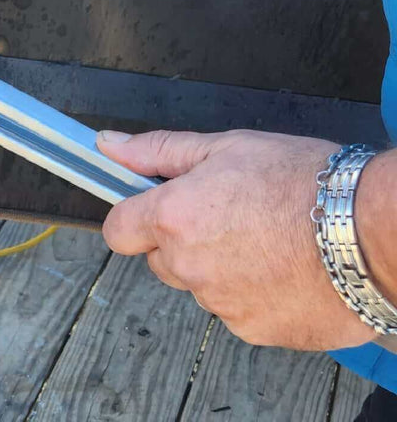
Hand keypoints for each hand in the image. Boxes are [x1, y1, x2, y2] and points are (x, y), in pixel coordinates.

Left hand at [98, 128, 375, 349]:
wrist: (371, 232)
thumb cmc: (302, 180)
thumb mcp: (225, 146)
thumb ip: (158, 150)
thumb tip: (107, 145)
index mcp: (173, 218)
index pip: (118, 231)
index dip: (133, 218)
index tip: (151, 209)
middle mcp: (190, 267)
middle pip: (162, 260)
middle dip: (182, 241)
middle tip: (229, 215)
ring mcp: (223, 305)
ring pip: (202, 287)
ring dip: (220, 268)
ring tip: (266, 240)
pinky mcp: (258, 332)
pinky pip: (238, 312)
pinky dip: (253, 295)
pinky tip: (284, 269)